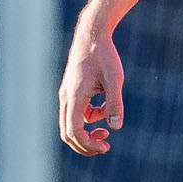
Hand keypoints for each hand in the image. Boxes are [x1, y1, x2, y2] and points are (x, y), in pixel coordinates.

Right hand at [58, 22, 125, 155]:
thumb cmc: (104, 55)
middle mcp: (66, 97)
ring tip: (106, 131)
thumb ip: (115, 103)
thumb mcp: (114, 79)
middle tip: (104, 147)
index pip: (74, 131)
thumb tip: (116, 127)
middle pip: (67, 132)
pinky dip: (89, 117)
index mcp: (74, 97)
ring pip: (70, 123)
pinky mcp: (70, 90)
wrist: (91, 34)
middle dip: (84, 144)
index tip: (106, 146)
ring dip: (86, 132)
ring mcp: (66, 94)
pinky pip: (76, 112)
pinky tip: (103, 108)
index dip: (88, 144)